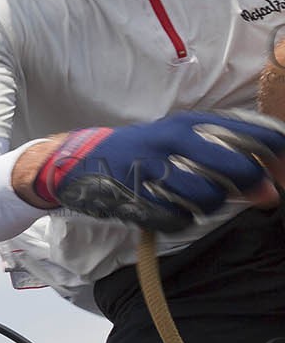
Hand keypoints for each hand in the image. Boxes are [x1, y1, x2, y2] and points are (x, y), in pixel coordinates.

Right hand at [32, 110, 284, 231]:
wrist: (77, 161)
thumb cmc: (141, 153)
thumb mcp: (178, 139)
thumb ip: (224, 155)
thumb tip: (273, 188)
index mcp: (188, 123)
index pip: (253, 135)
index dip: (275, 157)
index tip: (278, 171)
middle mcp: (171, 140)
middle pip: (237, 168)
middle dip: (248, 186)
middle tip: (240, 193)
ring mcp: (151, 169)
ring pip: (208, 197)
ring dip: (209, 206)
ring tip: (196, 201)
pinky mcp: (134, 197)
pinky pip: (177, 218)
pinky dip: (179, 220)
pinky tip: (170, 211)